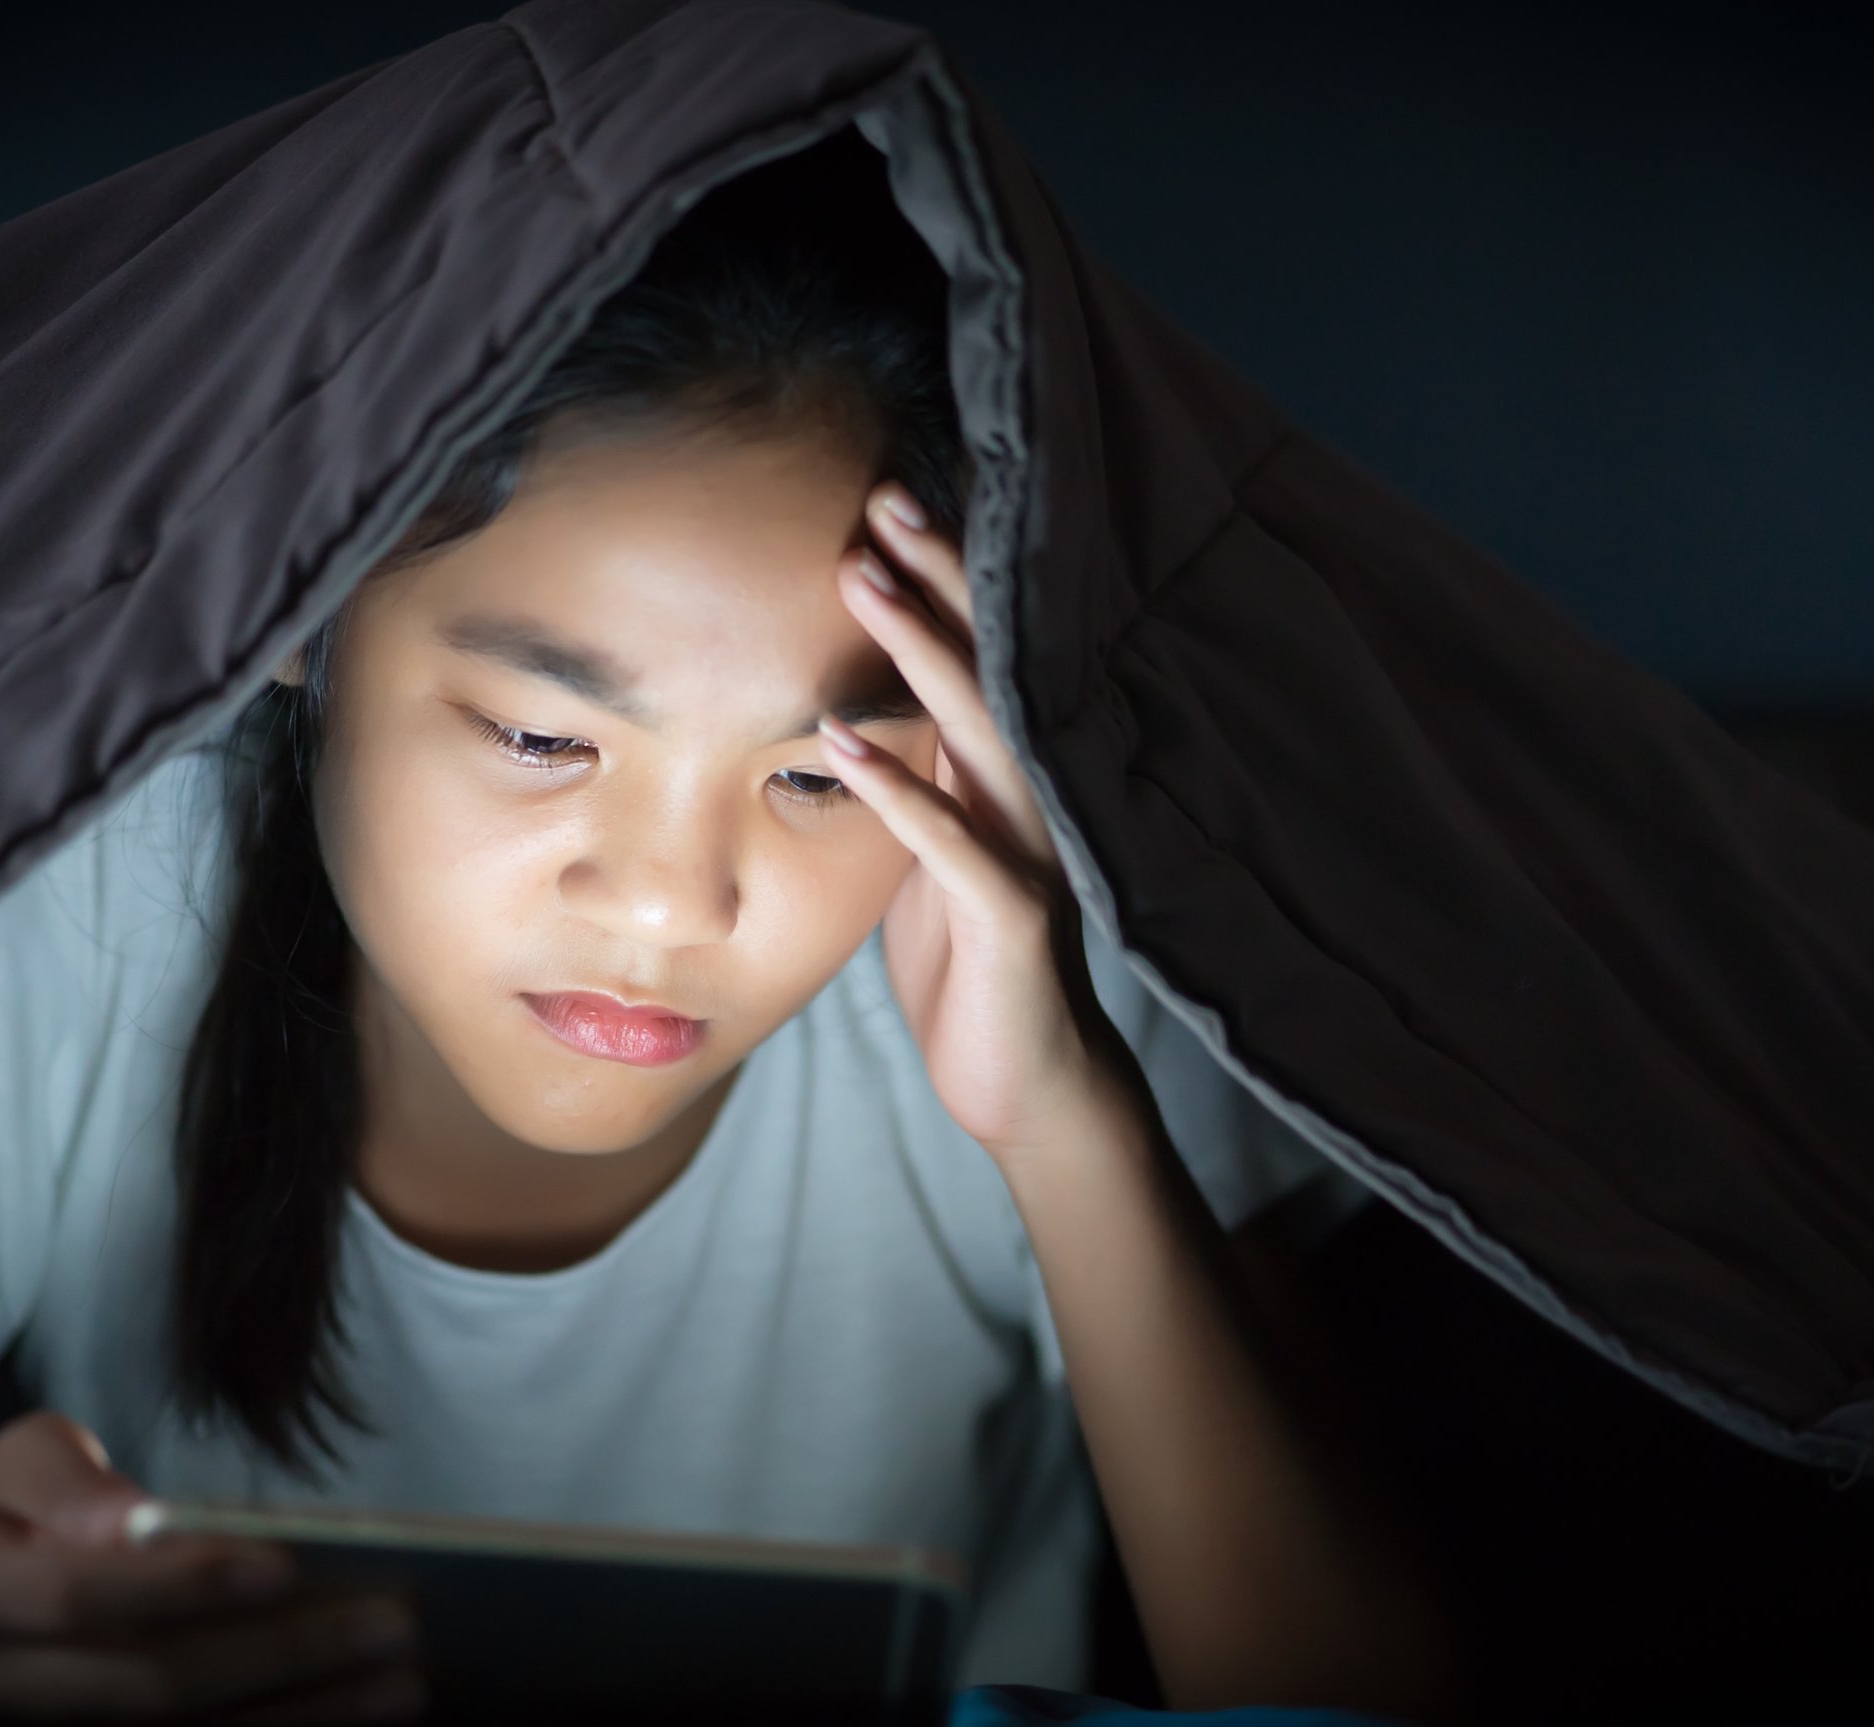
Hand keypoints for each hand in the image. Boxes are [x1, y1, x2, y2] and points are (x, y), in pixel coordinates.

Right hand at [0, 1412, 424, 1726]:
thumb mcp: (18, 1463)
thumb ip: (77, 1486)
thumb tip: (144, 1525)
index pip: (82, 1599)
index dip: (183, 1587)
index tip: (288, 1564)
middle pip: (152, 1689)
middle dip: (282, 1658)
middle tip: (393, 1625)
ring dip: (303, 1722)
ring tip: (401, 1687)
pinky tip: (356, 1724)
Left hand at [819, 483, 1143, 1162]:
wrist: (1030, 1084)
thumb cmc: (969, 964)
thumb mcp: (928, 853)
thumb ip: (910, 781)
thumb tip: (843, 710)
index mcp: (1008, 775)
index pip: (981, 653)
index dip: (942, 576)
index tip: (885, 497)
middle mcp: (1031, 795)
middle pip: (990, 662)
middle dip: (939, 575)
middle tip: (882, 495)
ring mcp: (1029, 852)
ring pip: (977, 729)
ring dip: (916, 652)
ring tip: (859, 578)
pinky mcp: (1012, 918)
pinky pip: (951, 844)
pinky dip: (898, 792)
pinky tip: (841, 743)